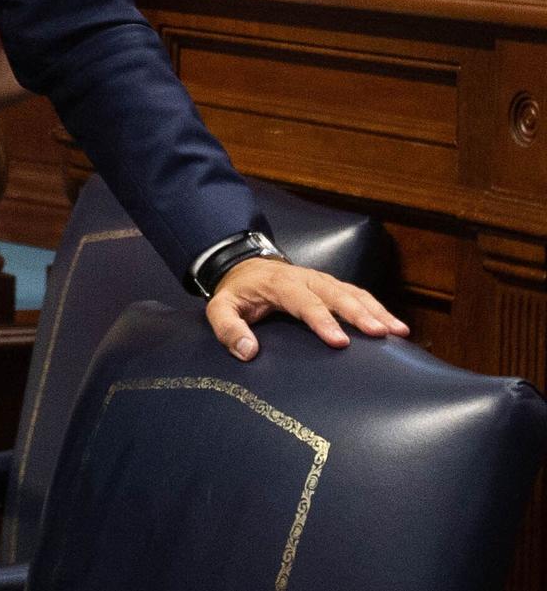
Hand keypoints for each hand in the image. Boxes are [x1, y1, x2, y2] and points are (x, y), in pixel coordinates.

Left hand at [206, 257, 409, 360]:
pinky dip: (378, 308)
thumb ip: (227, 328)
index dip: (322, 320)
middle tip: (381, 333)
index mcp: (280, 284)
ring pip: (353, 292)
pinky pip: (358, 294)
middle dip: (359, 313)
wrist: (244, 267)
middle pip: (336, 294)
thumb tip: (248, 352)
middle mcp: (306, 278)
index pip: (303, 301)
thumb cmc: (237, 293)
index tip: (340, 341)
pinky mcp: (332, 286)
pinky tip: (395, 326)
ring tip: (398, 331)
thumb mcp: (220, 308)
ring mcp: (322, 280)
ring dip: (376, 310)